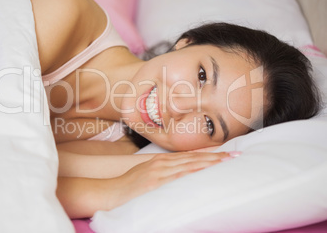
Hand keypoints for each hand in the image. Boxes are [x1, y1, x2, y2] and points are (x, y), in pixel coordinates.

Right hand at [106, 151, 230, 209]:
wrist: (110, 191)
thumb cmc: (128, 186)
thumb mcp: (147, 175)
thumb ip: (163, 173)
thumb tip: (179, 176)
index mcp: (160, 161)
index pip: (189, 156)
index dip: (207, 155)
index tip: (224, 154)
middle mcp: (162, 163)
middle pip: (193, 158)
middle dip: (215, 157)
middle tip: (235, 156)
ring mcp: (159, 171)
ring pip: (190, 164)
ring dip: (210, 162)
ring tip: (227, 161)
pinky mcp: (155, 181)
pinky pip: (179, 176)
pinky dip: (194, 172)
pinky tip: (206, 170)